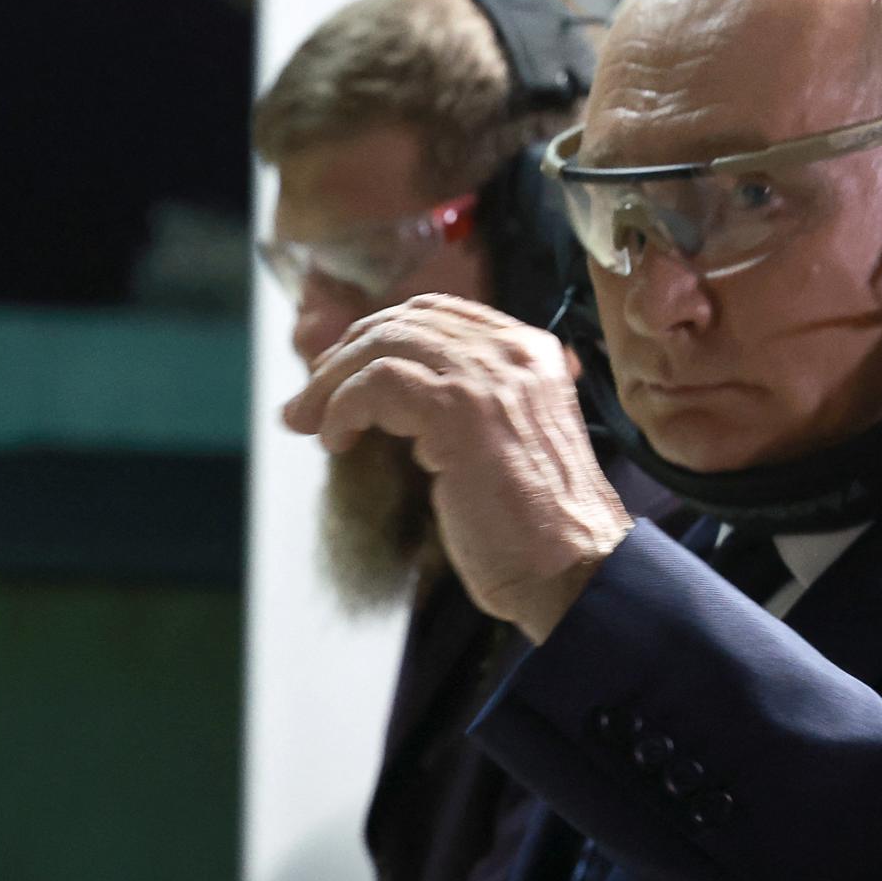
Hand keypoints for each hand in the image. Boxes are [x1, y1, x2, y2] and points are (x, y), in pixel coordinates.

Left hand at [283, 294, 631, 642]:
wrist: (573, 568)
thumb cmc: (537, 527)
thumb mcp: (508, 441)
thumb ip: (468, 405)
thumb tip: (391, 395)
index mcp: (530, 352)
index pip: (436, 313)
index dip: (377, 335)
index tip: (340, 371)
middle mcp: (513, 352)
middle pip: (402, 322)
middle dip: (344, 357)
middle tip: (309, 399)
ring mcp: (488, 376)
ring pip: (383, 345)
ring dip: (330, 383)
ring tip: (308, 421)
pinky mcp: (459, 409)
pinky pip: (377, 381)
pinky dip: (343, 407)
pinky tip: (336, 440)